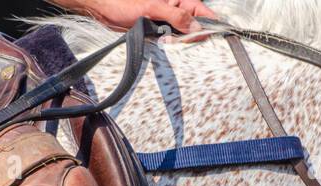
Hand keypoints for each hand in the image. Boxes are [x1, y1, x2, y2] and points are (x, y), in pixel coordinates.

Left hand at [60, 0, 217, 34]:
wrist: (104, 10)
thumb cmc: (125, 4)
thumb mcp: (153, 8)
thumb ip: (176, 16)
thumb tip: (196, 27)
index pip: (201, 11)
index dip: (209, 24)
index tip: (217, 36)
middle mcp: (174, 9)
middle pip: (194, 25)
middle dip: (195, 36)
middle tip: (195, 46)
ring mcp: (166, 20)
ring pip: (182, 34)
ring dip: (181, 42)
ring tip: (178, 45)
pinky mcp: (156, 31)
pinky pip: (170, 40)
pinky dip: (171, 45)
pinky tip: (169, 46)